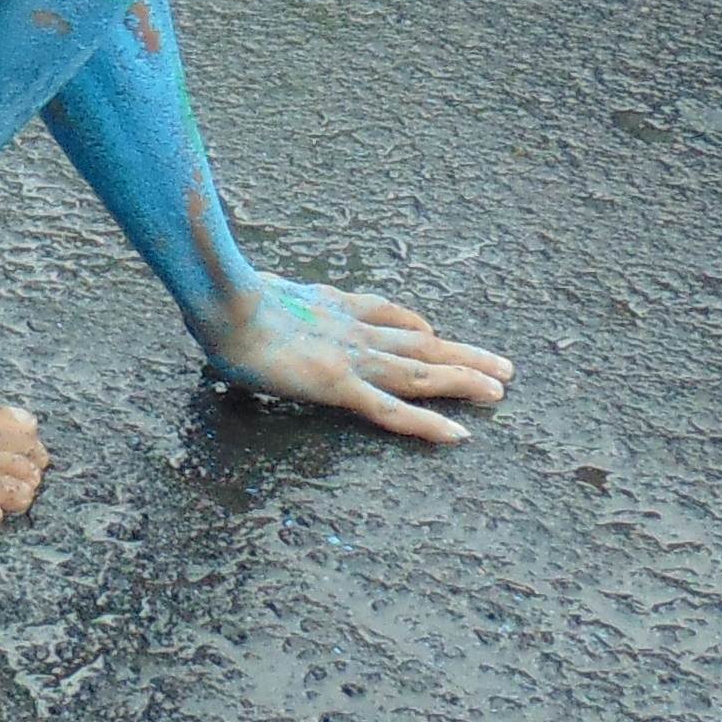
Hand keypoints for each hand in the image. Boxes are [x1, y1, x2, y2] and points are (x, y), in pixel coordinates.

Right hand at [195, 271, 515, 444]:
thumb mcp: (239, 287)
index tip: (436, 333)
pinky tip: (458, 435)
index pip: (385, 315)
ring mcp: (351, 357)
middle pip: (420, 342)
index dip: (416, 326)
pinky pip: (393, 410)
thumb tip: (224, 287)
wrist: (222, 302)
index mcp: (329, 306)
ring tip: (501, 390)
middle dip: (463, 354)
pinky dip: (427, 423)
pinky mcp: (342, 385)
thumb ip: (246, 292)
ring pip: (420, 372)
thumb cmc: (219, 295)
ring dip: (464, 380)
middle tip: (502, 366)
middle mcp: (352, 329)